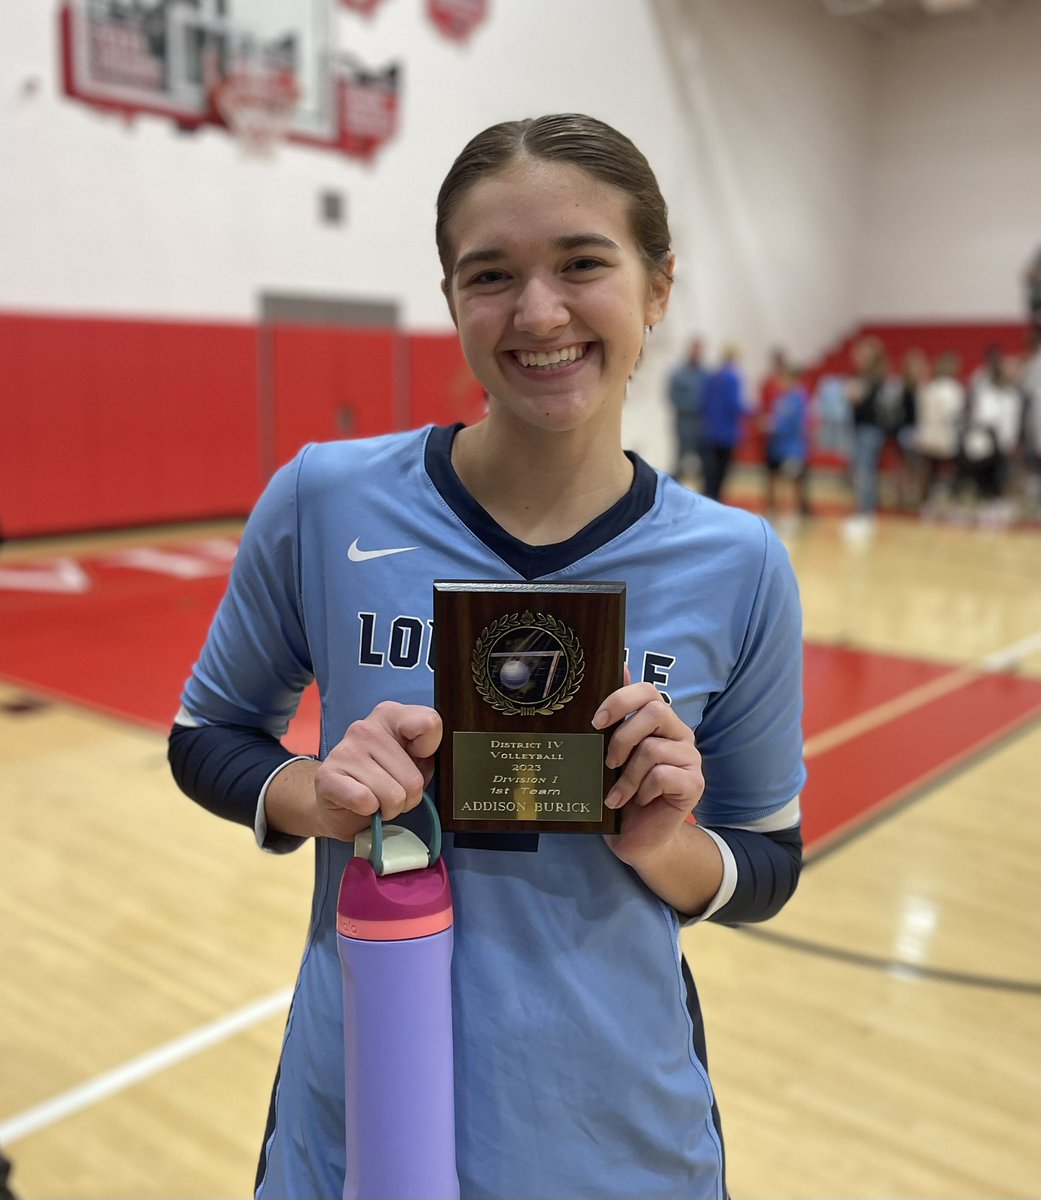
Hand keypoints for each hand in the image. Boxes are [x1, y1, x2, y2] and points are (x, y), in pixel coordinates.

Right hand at [313, 701, 441, 839]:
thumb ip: (428, 753)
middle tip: (393, 793)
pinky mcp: (327, 776)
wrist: (339, 801)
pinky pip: (365, 801)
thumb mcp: (414, 761)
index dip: (429, 751)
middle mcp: (365, 727)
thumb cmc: (383, 780)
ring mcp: (344, 750)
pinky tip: (360, 805)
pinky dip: (369, 812)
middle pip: (413, 777)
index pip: (430, 723)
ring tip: (377, 800)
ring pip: (392, 795)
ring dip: (389, 808)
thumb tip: (444, 761)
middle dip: (408, 796)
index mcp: (391, 715)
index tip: (417, 758)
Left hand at [593, 670, 703, 867]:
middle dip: (622, 738)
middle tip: (609, 763)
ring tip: (619, 795)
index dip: (621, 699)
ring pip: (653, 748)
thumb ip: (617, 716)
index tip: (597, 721)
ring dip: (628, 776)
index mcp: (660, 723)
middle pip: (655, 711)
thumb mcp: (612, 753)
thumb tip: (618, 666)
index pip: (648, 691)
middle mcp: (679, 734)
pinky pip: (663, 774)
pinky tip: (639, 802)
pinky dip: (643, 790)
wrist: (639, 839)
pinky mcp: (695, 784)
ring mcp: (691, 759)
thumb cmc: (622, 793)